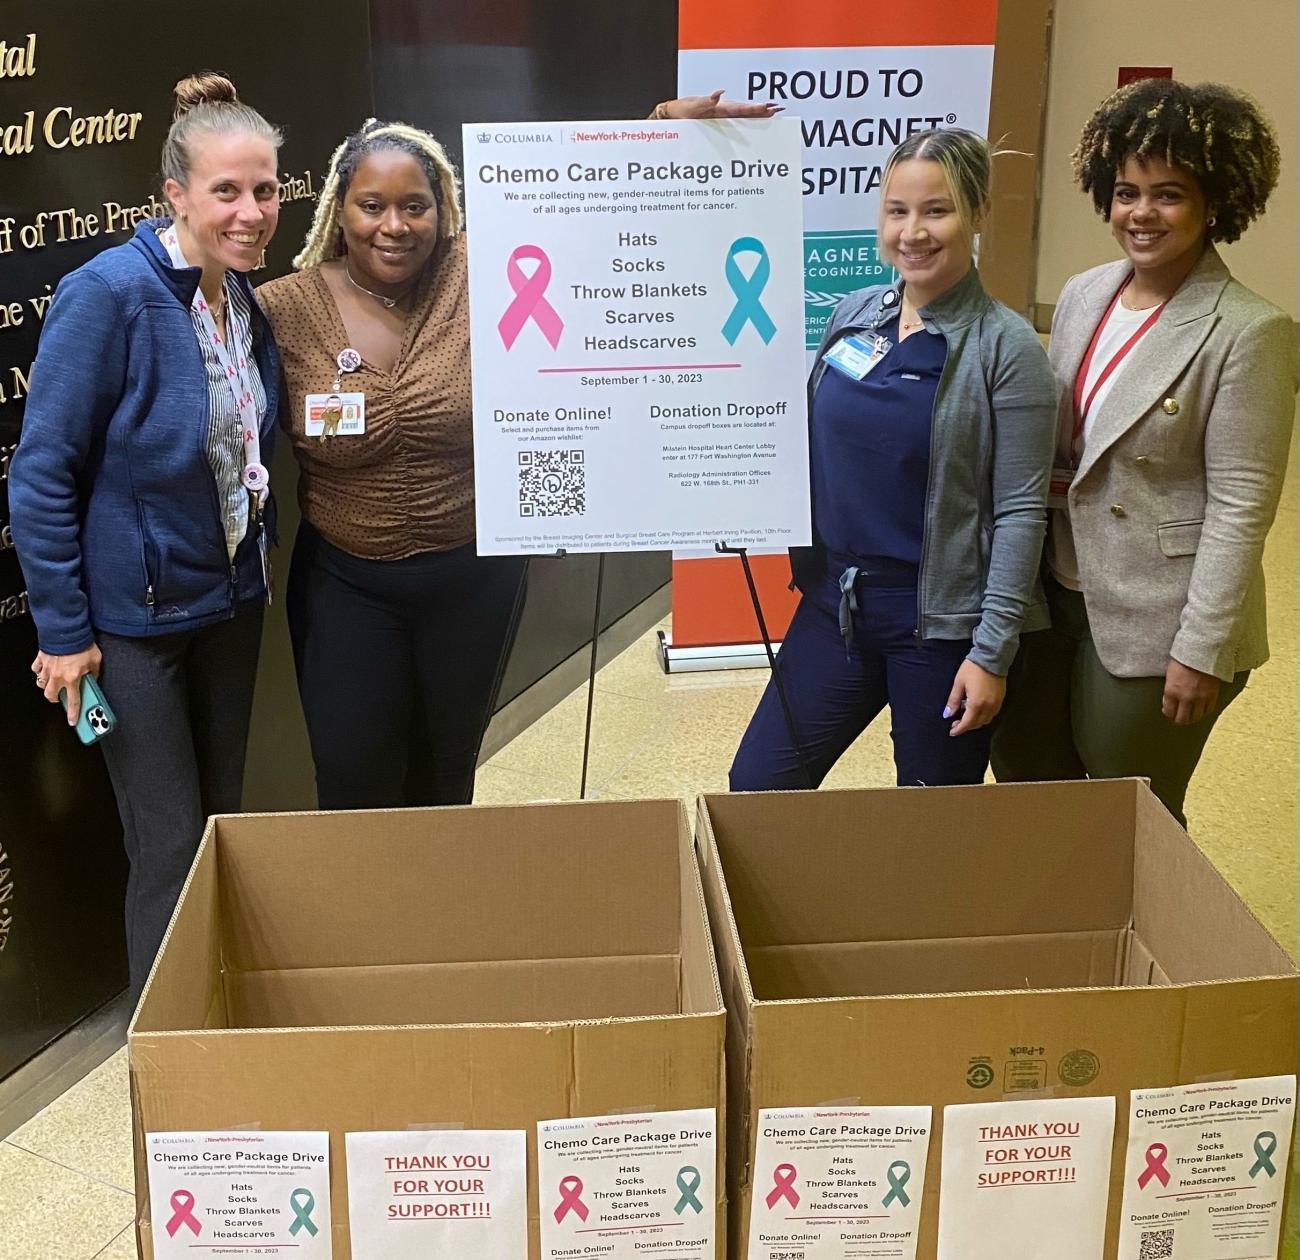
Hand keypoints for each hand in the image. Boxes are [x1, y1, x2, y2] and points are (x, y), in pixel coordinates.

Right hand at [32, 644, 101, 723]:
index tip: (72, 721)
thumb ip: (95, 673)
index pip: (73, 702)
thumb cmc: (82, 644)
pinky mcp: (41, 659)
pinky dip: (39, 671)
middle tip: (60, 698)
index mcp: (72, 679)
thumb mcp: (96, 660)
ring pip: (41, 684)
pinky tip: (45, 670)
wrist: (68, 630)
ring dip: (47, 686)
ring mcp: (47, 668)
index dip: (73, 713)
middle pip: (51, 696)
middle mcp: (58, 676)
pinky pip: (36, 669)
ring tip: (53, 685)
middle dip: (55, 699)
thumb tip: (94, 679)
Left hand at [663, 90, 781, 119]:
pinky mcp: (716, 121)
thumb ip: (706, 101)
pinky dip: (746, 120)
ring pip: (742, 114)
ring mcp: (719, 115)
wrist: (671, 115)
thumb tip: (719, 94)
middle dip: (762, 109)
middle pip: (746, 110)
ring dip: (756, 114)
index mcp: (718, 108)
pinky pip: (734, 121)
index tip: (768, 108)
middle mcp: (721, 110)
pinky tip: (753, 121)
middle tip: (778, 109)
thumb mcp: (692, 108)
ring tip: (771, 114)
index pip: (741, 108)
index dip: (755, 108)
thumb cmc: (680, 111)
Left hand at [944, 659, 1006, 735]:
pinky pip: (993, 714)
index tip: (951, 731)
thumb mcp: (959, 683)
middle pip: (977, 724)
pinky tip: (976, 709)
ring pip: (986, 720)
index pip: (967, 724)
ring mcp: (996, 703)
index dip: (958, 729)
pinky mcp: (1001, 699)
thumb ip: (953, 701)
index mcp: (976, 704)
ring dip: (975, 722)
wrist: (991, 657)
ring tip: (965, 715)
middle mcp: (988, 707)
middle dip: (966, 726)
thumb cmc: (972, 669)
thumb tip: (947, 714)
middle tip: (956, 723)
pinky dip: (984, 716)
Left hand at [1162, 659, 1218, 724]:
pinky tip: (1202, 709)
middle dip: (1179, 719)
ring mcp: (1200, 698)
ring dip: (1193, 717)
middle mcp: (1185, 698)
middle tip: (1179, 717)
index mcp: (1171, 692)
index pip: (1169, 712)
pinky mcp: (1212, 695)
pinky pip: (1209, 710)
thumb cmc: (1183, 659)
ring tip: (1191, 715)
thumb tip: (1169, 702)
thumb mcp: (1170, 675)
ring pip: (1197, 717)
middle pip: (1183, 719)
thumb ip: (1170, 690)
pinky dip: (1205, 711)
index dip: (1168, 713)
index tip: (1169, 711)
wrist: (1202, 651)